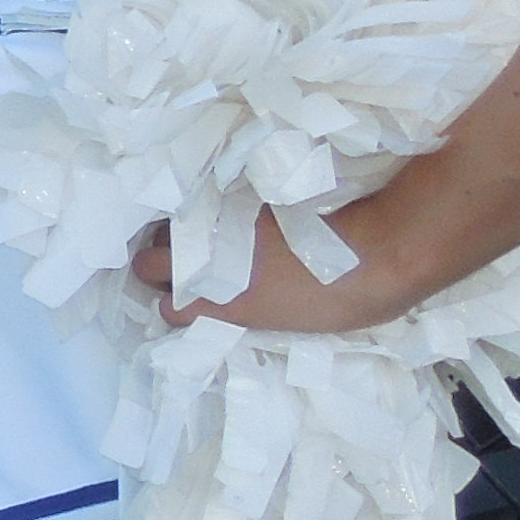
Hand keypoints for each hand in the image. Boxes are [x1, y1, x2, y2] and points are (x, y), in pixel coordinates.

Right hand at [133, 200, 424, 337]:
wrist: (373, 250)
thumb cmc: (338, 301)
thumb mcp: (279, 322)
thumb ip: (240, 312)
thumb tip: (228, 304)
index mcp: (214, 306)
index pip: (167, 308)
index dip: (180, 305)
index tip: (197, 304)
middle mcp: (203, 263)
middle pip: (147, 262)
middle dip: (163, 266)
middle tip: (193, 269)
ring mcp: (216, 225)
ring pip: (168, 228)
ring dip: (180, 236)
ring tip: (209, 240)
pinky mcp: (235, 197)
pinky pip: (203, 204)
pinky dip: (209, 212)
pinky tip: (233, 218)